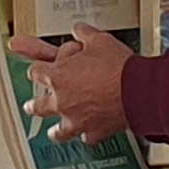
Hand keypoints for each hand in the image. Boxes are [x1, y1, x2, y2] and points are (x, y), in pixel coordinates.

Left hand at [14, 26, 133, 144]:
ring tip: (52, 132)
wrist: (138, 90)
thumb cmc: (117, 67)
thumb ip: (83, 35)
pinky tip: (86, 135)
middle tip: (31, 105)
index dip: (38, 69)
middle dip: (34, 105)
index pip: (35, 71)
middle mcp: (62, 101)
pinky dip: (86, 135)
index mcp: (57, 76)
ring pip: (57, 131)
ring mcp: (76, 120)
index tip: (39, 68)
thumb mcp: (99, 40)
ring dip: (54, 130)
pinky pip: (85, 138)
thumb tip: (79, 30)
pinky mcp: (93, 132)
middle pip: (38, 105)